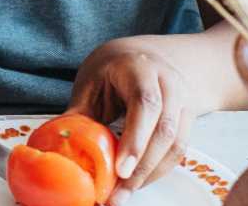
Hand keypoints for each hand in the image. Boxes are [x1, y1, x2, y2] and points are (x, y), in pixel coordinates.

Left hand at [67, 37, 210, 205]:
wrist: (147, 55)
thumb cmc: (114, 67)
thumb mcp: (92, 80)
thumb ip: (80, 111)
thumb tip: (59, 143)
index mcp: (140, 68)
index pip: (145, 105)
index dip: (135, 139)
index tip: (120, 170)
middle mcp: (168, 83)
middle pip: (164, 129)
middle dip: (142, 165)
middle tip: (119, 192)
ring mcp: (182, 101)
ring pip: (176, 144)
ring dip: (152, 173)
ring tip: (126, 193)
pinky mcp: (187, 119)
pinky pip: (179, 150)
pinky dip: (159, 169)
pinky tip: (139, 181)